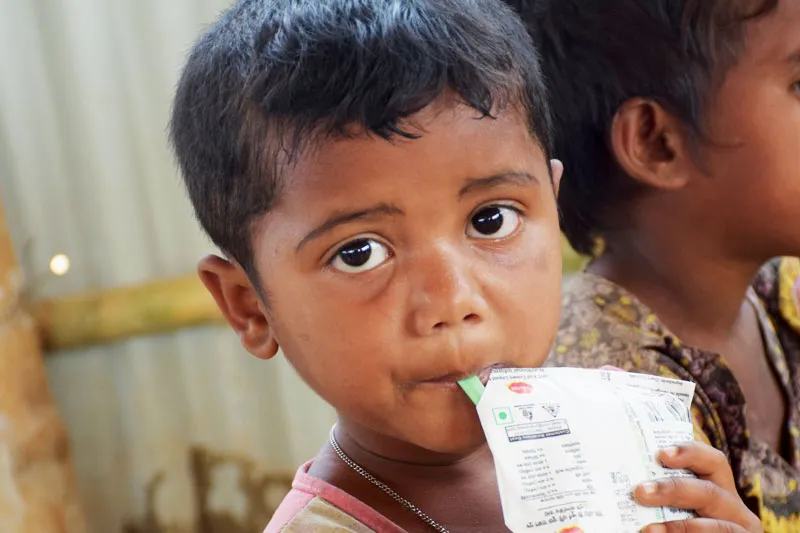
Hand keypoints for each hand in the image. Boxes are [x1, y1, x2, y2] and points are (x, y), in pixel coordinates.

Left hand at [634, 442, 761, 531]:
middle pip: (710, 492)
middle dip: (674, 490)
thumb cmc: (675, 525)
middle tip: (640, 492)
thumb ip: (656, 498)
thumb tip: (623, 485)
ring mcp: (740, 532)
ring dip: (681, 528)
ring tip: (649, 530)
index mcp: (717, 489)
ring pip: (718, 527)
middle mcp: (734, 509)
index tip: (661, 454)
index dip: (690, 452)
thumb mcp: (670, 509)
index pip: (712, 462)